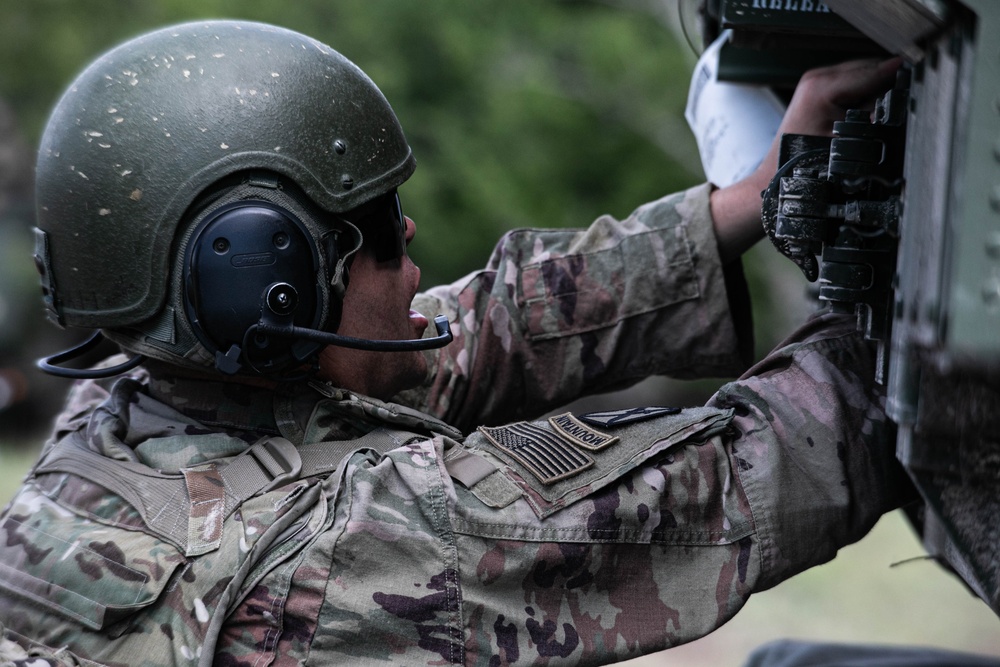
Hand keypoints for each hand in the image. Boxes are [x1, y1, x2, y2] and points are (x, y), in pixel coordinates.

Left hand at [710, 58, 901, 263]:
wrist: (777, 178)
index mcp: (822, 86)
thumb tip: (900, 100)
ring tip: (889, 108)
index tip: (921, 82)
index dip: (899, 77)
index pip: (874, 71)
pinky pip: (852, 84)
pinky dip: (864, 94)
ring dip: (877, 88)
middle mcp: (818, 78)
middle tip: (907, 101)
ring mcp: (816, 82)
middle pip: (869, 68)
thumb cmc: (803, 165)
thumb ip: (873, 117)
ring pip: (862, 75)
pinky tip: (870, 111)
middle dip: (888, 84)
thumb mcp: (846, 142)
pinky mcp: (817, 90)